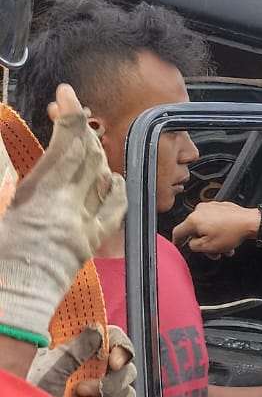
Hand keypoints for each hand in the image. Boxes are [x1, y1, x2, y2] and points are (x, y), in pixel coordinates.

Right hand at [0, 84, 125, 336]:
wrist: (10, 302)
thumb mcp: (1, 211)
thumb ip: (9, 184)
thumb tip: (15, 173)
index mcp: (39, 195)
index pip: (67, 145)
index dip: (71, 115)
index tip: (67, 94)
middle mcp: (67, 207)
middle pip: (86, 156)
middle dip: (79, 129)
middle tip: (67, 112)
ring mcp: (83, 226)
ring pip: (102, 178)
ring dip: (96, 155)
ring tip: (83, 141)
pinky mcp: (90, 244)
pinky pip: (114, 211)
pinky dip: (115, 189)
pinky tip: (112, 177)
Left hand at [29, 324, 137, 396]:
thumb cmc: (28, 388)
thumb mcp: (52, 366)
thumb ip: (77, 348)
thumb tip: (97, 329)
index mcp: (85, 352)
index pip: (118, 343)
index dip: (121, 352)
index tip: (112, 364)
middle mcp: (96, 370)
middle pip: (126, 371)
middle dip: (109, 385)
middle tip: (82, 390)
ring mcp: (99, 395)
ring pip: (126, 395)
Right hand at [173, 201, 258, 259]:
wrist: (251, 222)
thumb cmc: (233, 232)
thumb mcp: (208, 246)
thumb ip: (194, 246)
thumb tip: (192, 244)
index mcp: (193, 219)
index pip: (178, 231)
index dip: (177, 242)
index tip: (178, 246)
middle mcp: (200, 210)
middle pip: (195, 231)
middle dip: (204, 244)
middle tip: (213, 252)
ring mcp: (211, 207)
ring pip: (207, 227)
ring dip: (214, 239)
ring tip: (225, 247)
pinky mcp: (221, 207)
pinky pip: (215, 221)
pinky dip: (219, 230)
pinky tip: (228, 237)